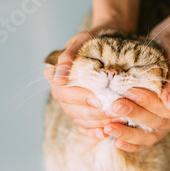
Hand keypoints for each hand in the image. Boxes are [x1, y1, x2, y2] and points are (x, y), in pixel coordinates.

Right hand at [44, 25, 120, 139]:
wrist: (110, 40)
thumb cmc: (95, 38)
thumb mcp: (82, 39)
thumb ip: (69, 55)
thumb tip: (58, 78)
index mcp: (55, 74)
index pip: (62, 91)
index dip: (78, 97)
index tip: (96, 98)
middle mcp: (60, 90)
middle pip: (71, 109)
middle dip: (92, 113)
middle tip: (112, 112)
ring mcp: (71, 103)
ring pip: (79, 119)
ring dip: (97, 123)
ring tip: (115, 120)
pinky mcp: (83, 111)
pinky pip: (84, 126)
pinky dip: (94, 131)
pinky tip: (106, 132)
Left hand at [103, 30, 169, 151]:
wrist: (165, 45)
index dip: (150, 104)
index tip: (130, 92)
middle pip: (160, 124)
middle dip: (135, 115)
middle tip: (113, 106)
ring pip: (151, 136)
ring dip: (129, 133)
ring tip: (109, 127)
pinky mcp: (156, 126)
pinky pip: (144, 140)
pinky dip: (130, 142)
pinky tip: (116, 140)